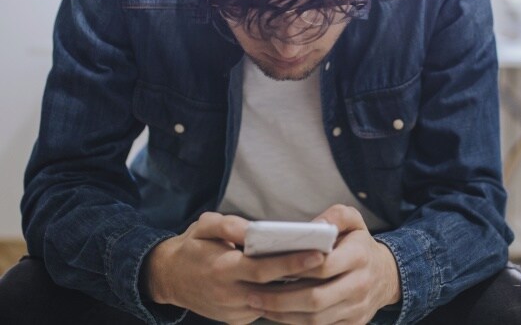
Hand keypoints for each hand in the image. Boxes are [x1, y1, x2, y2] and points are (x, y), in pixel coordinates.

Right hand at [143, 212, 325, 323]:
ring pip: (272, 303)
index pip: (263, 268)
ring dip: (296, 289)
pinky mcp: (236, 319)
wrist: (169, 278)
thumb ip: (226, 225)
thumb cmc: (192, 247)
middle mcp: (229, 294)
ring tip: (322, 271)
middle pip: (274, 288)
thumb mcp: (203, 227)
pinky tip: (300, 283)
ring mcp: (233, 311)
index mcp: (222, 269)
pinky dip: (282, 298)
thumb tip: (250, 230)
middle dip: (303, 276)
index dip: (291, 262)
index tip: (317, 253)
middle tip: (330, 261)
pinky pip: (264, 310)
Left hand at [247, 204, 401, 323]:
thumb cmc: (359, 243)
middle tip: (253, 294)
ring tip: (258, 304)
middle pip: (315, 298)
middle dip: (280, 299)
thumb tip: (314, 225)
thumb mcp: (353, 220)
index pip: (322, 266)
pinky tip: (276, 314)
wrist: (385, 275)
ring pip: (315, 319)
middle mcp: (360, 285)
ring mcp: (356, 308)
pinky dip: (295, 323)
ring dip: (283, 315)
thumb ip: (335, 215)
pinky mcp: (352, 324)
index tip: (269, 267)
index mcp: (359, 256)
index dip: (295, 268)